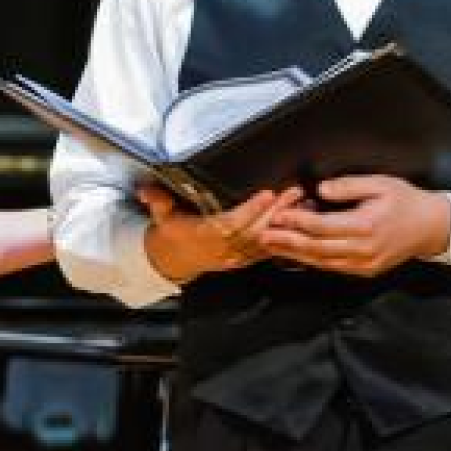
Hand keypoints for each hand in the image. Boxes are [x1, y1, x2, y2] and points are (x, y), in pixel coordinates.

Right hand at [140, 184, 303, 282]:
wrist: (177, 259)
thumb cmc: (174, 232)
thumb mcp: (161, 216)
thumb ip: (158, 201)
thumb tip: (147, 190)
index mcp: (204, 236)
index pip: (230, 224)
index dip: (249, 211)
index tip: (266, 194)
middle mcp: (225, 248)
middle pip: (255, 231)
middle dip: (277, 211)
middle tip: (294, 191)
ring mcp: (239, 255)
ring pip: (267, 240)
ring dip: (286, 222)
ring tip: (304, 202)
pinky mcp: (249, 257)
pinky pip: (270, 249)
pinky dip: (288, 235)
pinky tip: (302, 220)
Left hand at [259, 176, 450, 277]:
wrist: (431, 228)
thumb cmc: (406, 202)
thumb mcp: (380, 184)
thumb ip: (348, 186)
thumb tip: (319, 190)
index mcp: (365, 226)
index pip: (321, 226)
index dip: (297, 220)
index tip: (278, 213)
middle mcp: (363, 249)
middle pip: (316, 248)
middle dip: (287, 242)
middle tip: (263, 235)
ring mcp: (364, 264)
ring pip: (321, 262)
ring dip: (294, 254)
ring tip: (272, 246)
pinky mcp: (364, 271)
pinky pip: (333, 268)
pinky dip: (312, 261)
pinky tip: (297, 254)